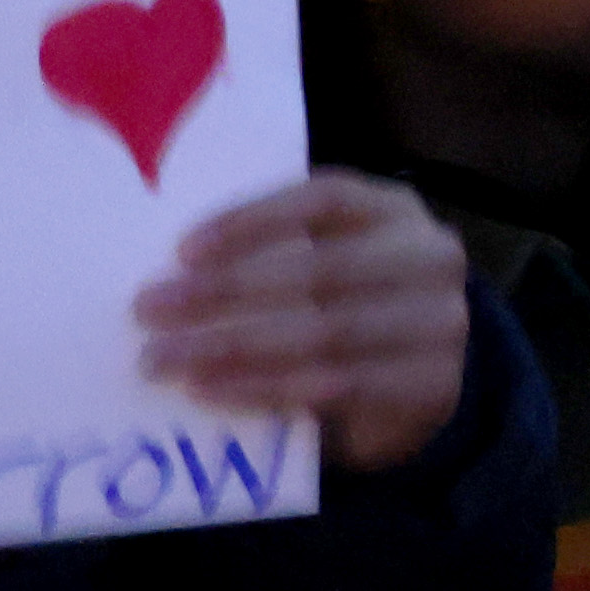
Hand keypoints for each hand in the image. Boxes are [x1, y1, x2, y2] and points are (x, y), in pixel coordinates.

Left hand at [135, 174, 467, 468]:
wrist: (414, 388)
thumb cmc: (344, 311)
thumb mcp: (321, 265)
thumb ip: (270, 257)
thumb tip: (167, 273)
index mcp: (396, 211)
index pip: (327, 199)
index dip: (254, 221)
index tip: (181, 252)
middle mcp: (430, 259)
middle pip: (322, 270)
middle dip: (225, 292)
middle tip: (148, 311)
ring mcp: (441, 325)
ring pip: (326, 334)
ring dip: (231, 349)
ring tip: (162, 361)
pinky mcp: (432, 386)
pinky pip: (336, 386)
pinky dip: (265, 389)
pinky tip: (210, 390)